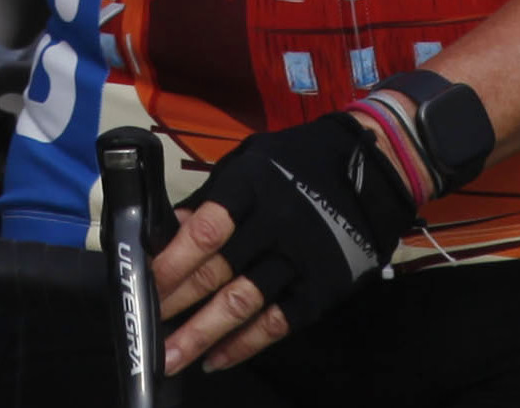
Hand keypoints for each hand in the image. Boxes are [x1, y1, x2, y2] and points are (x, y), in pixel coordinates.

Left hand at [160, 107, 420, 374]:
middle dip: (177, 303)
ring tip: (172, 357)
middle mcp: (276, 224)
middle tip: (146, 327)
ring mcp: (301, 260)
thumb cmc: (302, 162)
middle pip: (218, 272)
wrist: (375, 172)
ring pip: (243, 304)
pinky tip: (216, 358)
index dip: (173, 259)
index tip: (144, 281)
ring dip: (203, 334)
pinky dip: (245, 344)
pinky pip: (277, 324)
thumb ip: (213, 195)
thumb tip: (172, 228)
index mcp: (252, 187)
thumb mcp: (253, 160)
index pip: (206, 228)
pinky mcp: (322, 288)